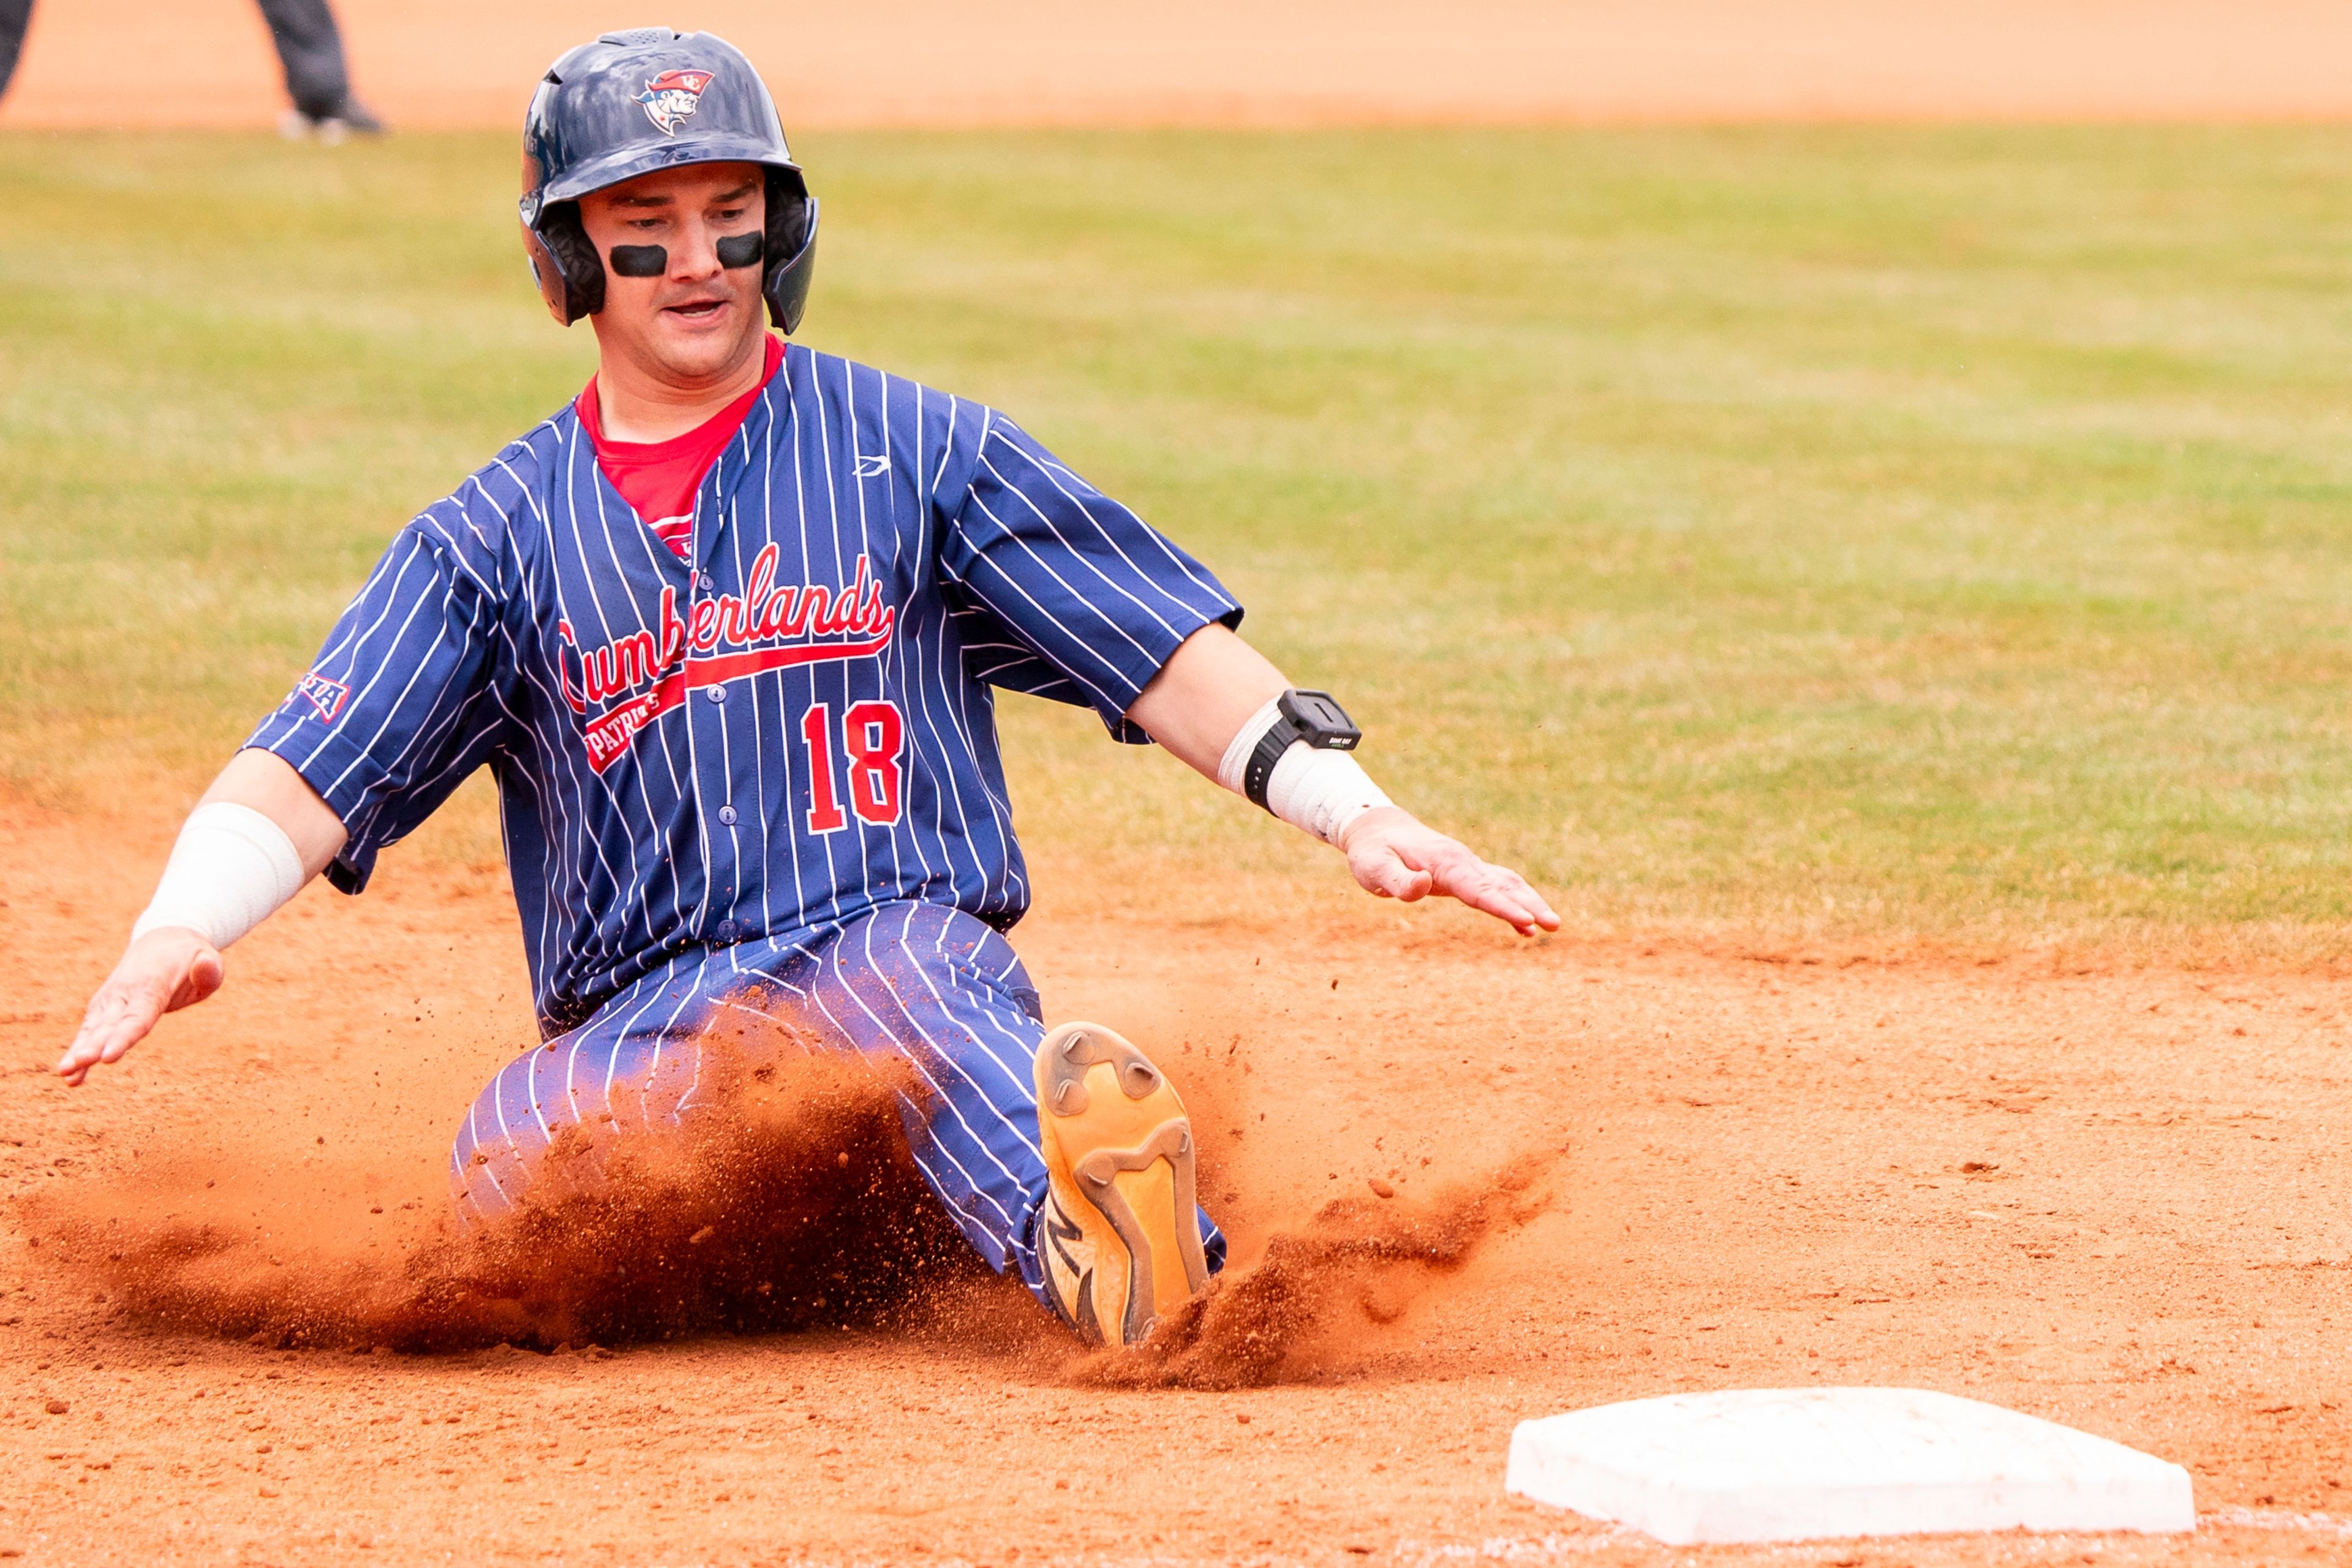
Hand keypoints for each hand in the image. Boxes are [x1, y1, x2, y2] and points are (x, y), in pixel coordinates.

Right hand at [56, 927, 223, 1086]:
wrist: (162, 940)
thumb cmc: (191, 957)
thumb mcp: (208, 958)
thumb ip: (209, 969)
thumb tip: (205, 967)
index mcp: (151, 984)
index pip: (137, 1016)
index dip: (122, 1037)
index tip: (107, 1057)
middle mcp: (124, 992)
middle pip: (108, 1025)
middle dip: (91, 1047)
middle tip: (72, 1067)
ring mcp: (110, 1000)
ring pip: (93, 1029)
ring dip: (78, 1051)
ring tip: (64, 1073)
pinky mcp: (102, 1007)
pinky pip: (89, 1031)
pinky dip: (79, 1050)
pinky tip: (70, 1076)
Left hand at [1338, 806, 1560, 936]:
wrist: (1377, 828)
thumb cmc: (1373, 852)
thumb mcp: (1374, 868)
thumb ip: (1399, 880)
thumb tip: (1424, 885)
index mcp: (1444, 862)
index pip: (1477, 889)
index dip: (1502, 906)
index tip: (1526, 920)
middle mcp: (1462, 861)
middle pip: (1502, 886)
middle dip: (1529, 905)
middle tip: (1555, 924)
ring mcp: (1467, 865)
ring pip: (1506, 883)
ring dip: (1530, 902)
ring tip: (1554, 924)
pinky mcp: (1465, 872)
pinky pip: (1496, 887)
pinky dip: (1513, 903)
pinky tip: (1526, 929)